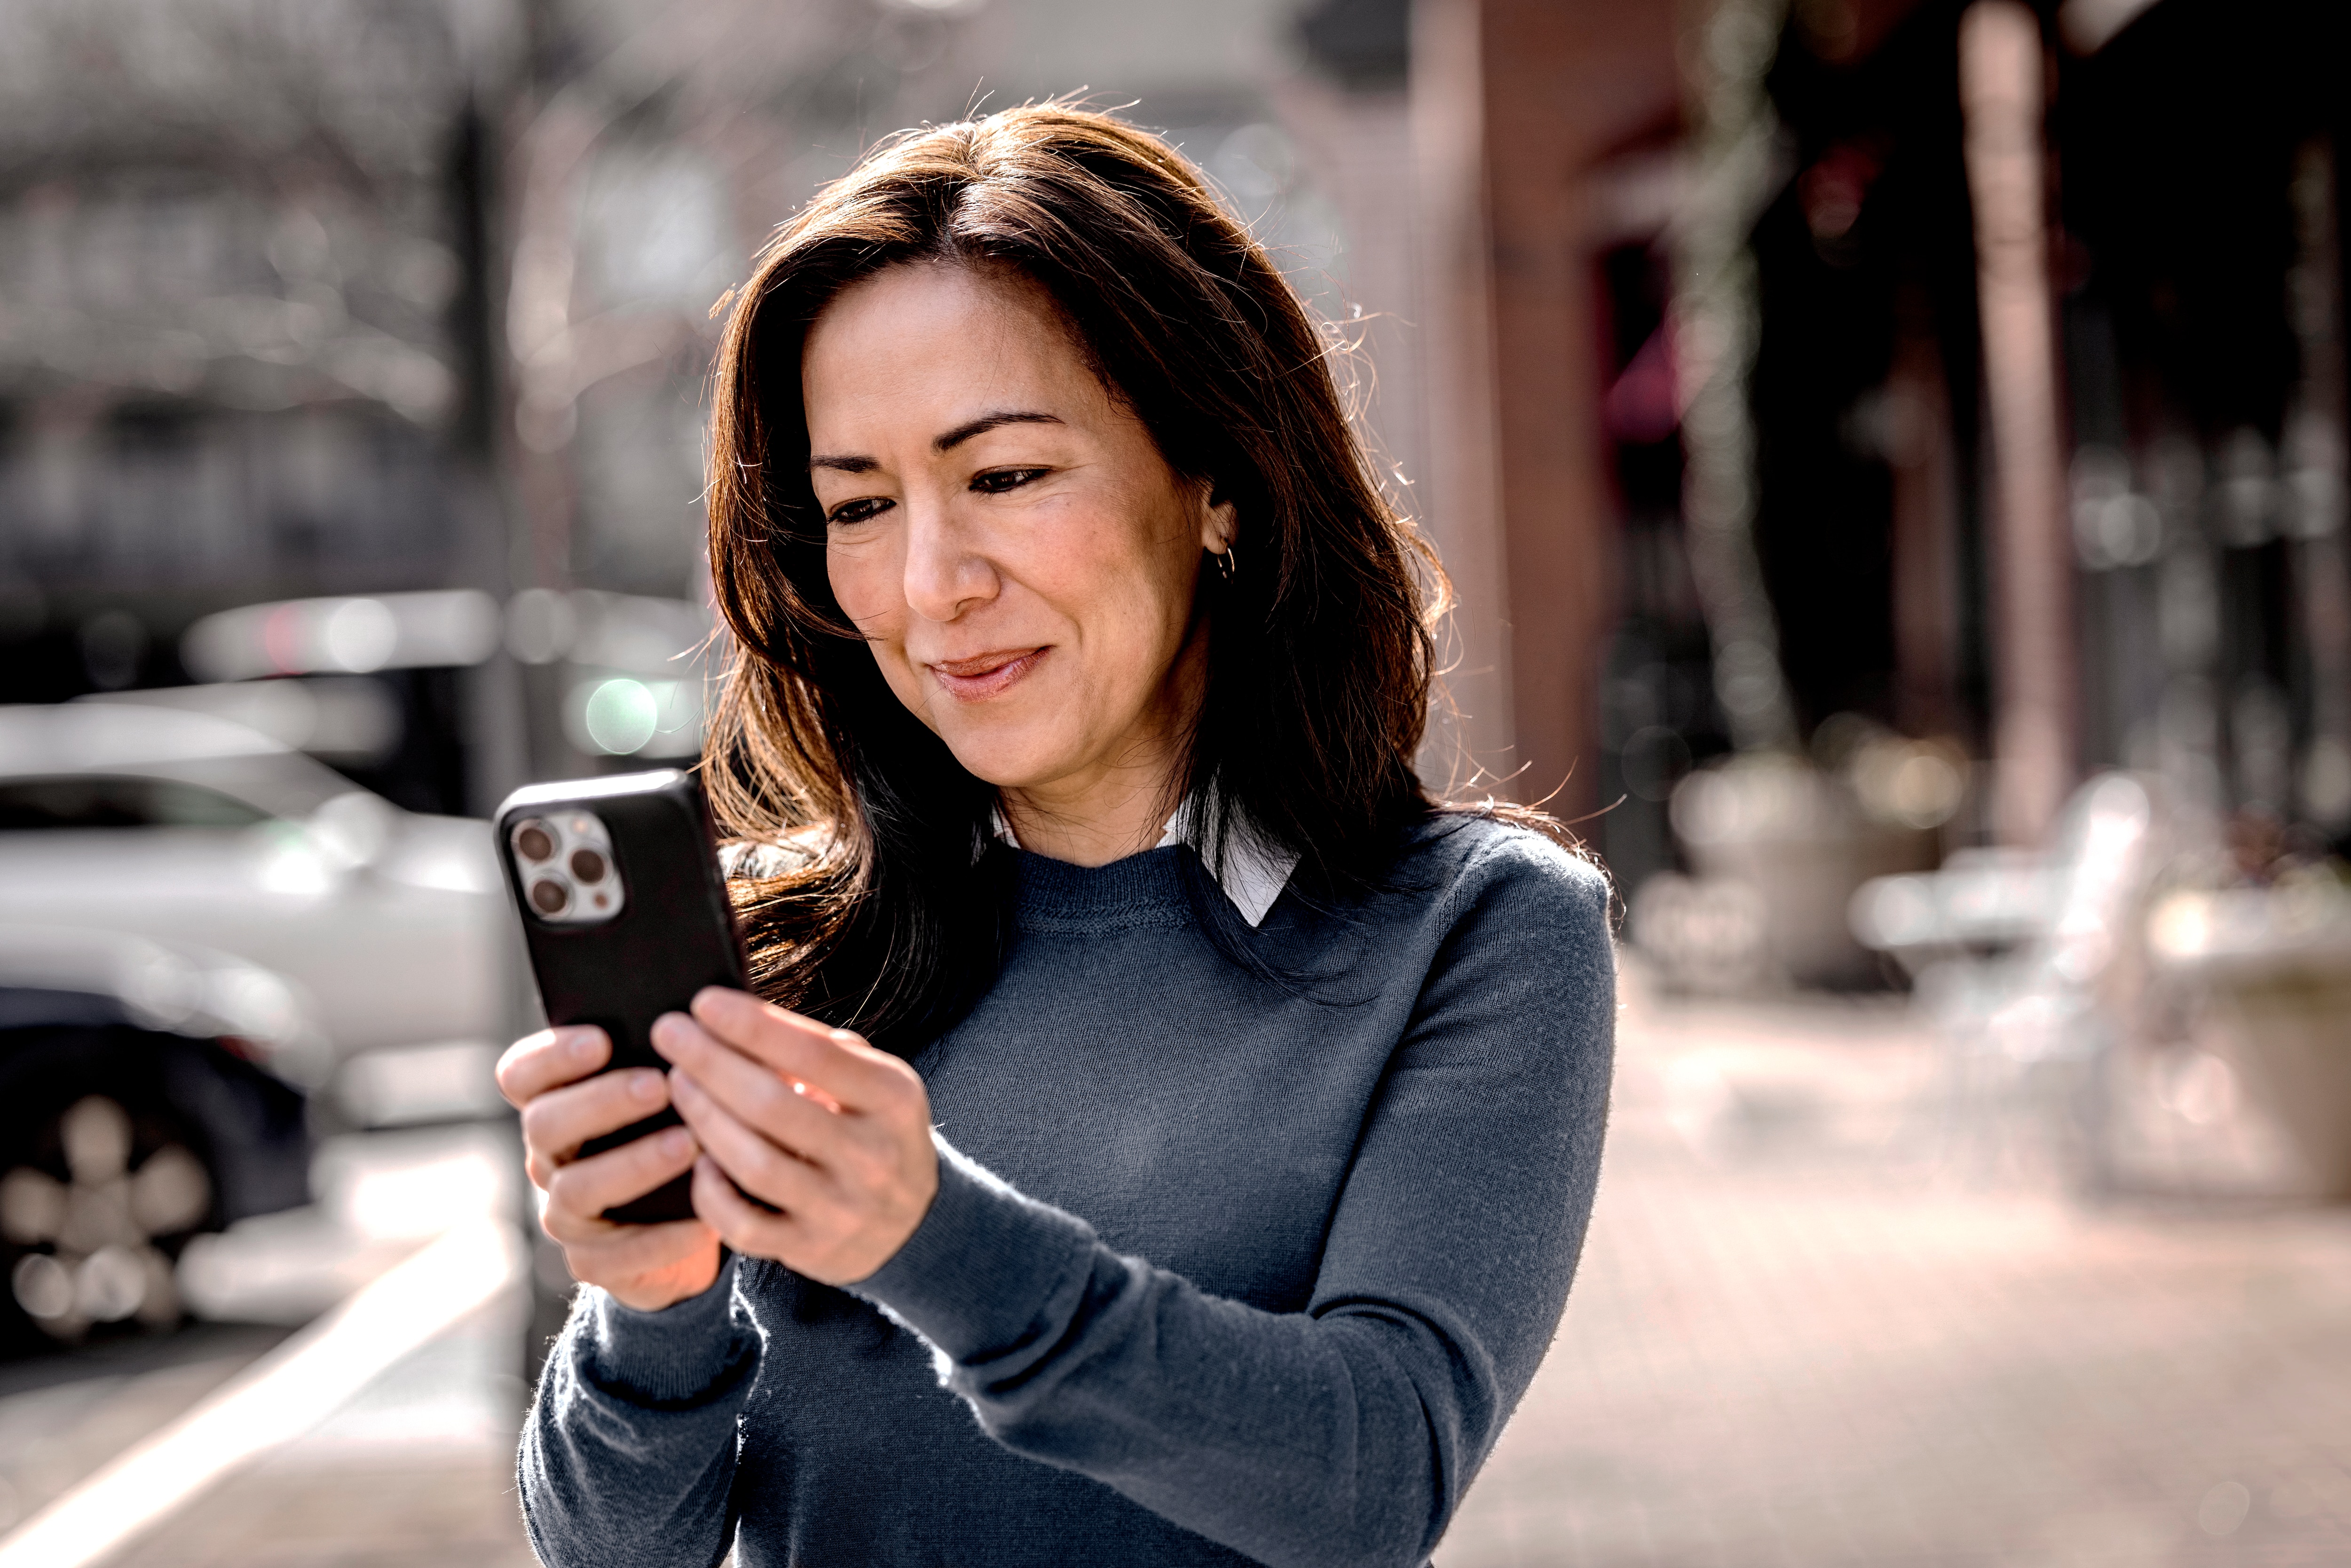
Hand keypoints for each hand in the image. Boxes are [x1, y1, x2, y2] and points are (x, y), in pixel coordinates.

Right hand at [495, 1025, 722, 1311]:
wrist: (691, 1227)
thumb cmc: (684, 1132)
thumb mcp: (679, 1092)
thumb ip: (677, 1055)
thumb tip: (709, 1008)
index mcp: (558, 1103)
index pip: (522, 1074)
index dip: (551, 1055)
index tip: (601, 1038)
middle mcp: (550, 1156)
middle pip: (545, 1123)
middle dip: (601, 1101)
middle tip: (658, 1085)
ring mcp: (565, 1213)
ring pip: (576, 1187)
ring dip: (634, 1163)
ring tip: (689, 1143)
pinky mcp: (592, 1263)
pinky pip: (615, 1255)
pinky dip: (663, 1238)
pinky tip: (705, 1219)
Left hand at [651, 988, 937, 1286]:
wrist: (912, 1223)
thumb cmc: (873, 1129)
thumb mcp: (872, 1081)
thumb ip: (819, 1050)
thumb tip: (739, 1021)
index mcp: (892, 1099)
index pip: (815, 1054)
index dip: (753, 1027)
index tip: (704, 1002)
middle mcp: (871, 1155)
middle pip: (773, 1105)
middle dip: (711, 1063)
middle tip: (669, 1033)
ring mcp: (840, 1208)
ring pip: (754, 1164)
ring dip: (704, 1118)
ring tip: (676, 1082)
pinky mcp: (810, 1248)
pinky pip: (743, 1226)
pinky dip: (710, 1191)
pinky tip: (696, 1158)